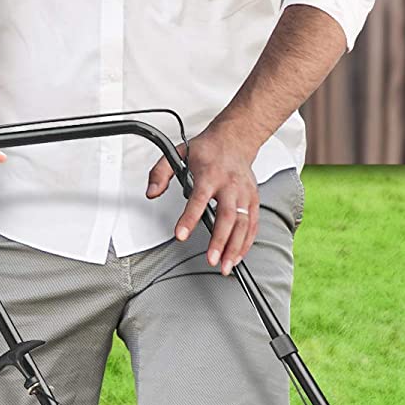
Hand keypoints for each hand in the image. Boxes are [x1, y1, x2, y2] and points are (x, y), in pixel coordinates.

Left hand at [146, 123, 260, 276]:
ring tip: (225, 266)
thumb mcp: (177, 153)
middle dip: (220, 241)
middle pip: (228, 216)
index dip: (190, 218)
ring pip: (243, 224)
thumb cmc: (208, 150)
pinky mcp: (253, 200)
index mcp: (210, 174)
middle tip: (211, 260)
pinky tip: (238, 256)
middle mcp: (230, 185)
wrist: (235, 138)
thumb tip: (151, 192)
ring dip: (235, 247)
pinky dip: (247, 242)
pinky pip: (253, 224)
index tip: (181, 235)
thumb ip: (160, 173)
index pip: (199, 199)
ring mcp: (245, 193)